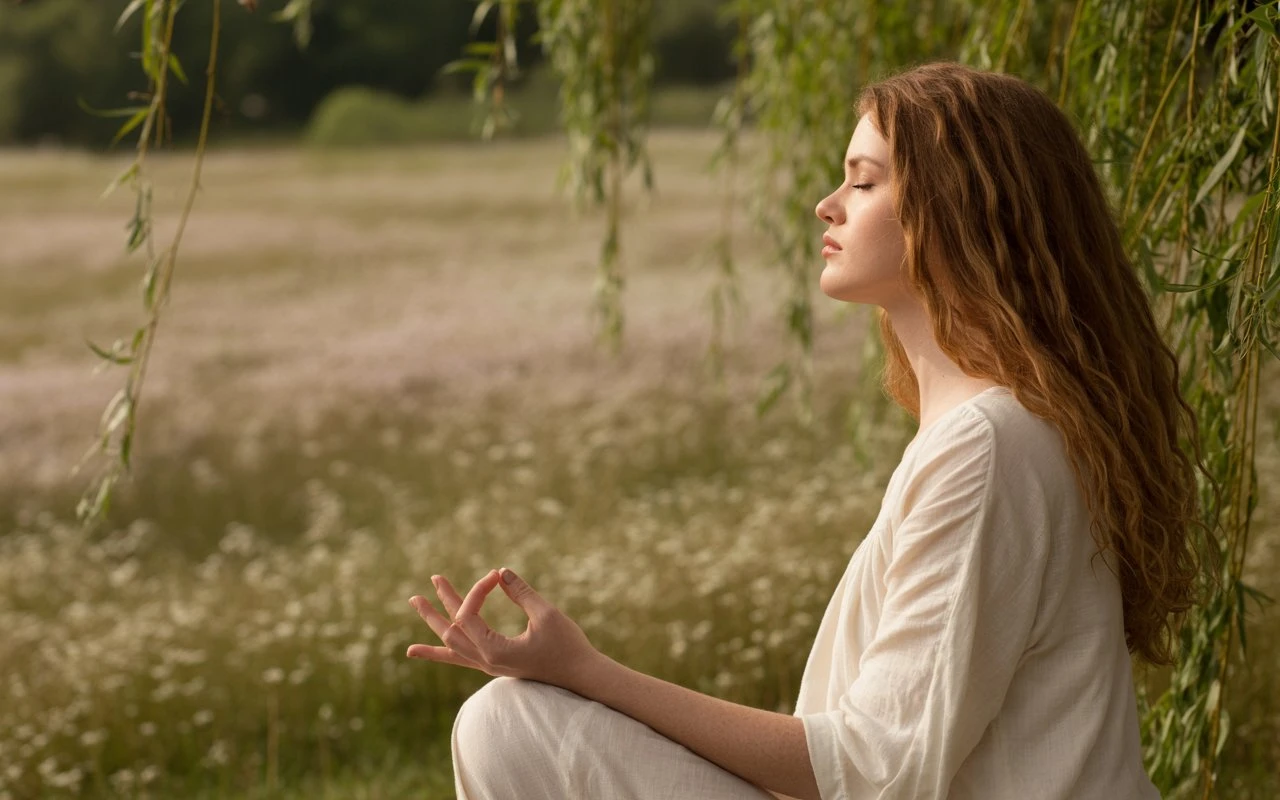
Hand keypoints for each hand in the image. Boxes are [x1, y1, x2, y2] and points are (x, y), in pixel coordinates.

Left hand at [406, 567, 602, 691]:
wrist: (580, 676)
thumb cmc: (567, 645)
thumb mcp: (546, 615)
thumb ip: (521, 593)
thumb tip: (500, 572)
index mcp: (494, 650)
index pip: (469, 615)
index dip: (478, 590)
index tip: (496, 576)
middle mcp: (485, 661)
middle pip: (451, 629)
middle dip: (440, 602)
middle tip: (432, 579)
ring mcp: (488, 665)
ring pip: (451, 644)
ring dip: (434, 622)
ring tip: (418, 604)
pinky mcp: (494, 665)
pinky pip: (459, 658)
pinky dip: (439, 651)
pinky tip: (419, 649)